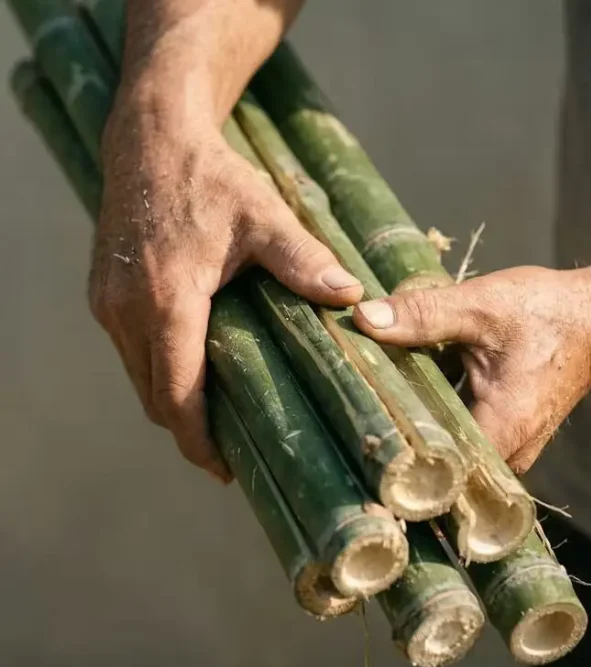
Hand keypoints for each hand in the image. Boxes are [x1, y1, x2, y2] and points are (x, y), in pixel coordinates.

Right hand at [91, 111, 363, 480]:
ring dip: (172, 403)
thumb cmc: (213, 178)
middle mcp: (126, 310)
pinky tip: (196, 375)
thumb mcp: (266, 217)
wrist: (152, 139)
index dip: (198, 439)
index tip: (224, 470)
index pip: (177, 393)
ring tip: (219, 423)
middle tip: (232, 457)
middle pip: (154, 396)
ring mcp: (108, 302)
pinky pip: (131, 351)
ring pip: (139, 376)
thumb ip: (304, 261)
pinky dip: (160, 373)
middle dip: (188, 432)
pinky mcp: (105, 293)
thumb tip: (353, 297)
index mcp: (166, 302)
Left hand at [351, 255, 590, 472]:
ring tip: (359, 420)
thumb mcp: (483, 306)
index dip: (392, 465)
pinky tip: (395, 404)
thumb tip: (363, 319)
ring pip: (446, 458)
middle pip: (437, 471)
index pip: (436, 471)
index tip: (352, 449)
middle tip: (344, 431)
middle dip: (393, 452)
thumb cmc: (549, 314)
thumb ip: (423, 314)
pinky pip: (458, 443)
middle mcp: (507, 453)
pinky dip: (430, 425)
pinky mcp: (503, 438)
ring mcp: (507, 451)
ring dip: (410, 438)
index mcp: (503, 429)